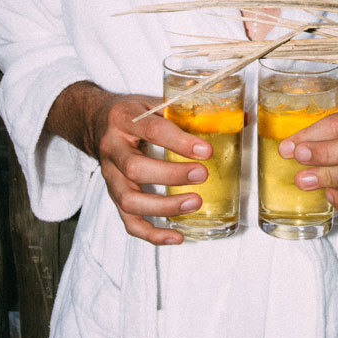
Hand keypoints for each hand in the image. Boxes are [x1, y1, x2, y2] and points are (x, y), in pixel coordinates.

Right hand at [45, 82, 213, 245]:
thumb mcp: (155, 101)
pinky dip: (151, 233)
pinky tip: (176, 237)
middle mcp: (112, 148)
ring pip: (128, 199)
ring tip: (195, 203)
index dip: (178, 142)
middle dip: (171, 175)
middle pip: (135, 168)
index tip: (205, 150)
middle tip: (202, 175)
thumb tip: (241, 119)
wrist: (96, 121)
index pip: (151, 129)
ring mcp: (110, 175)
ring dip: (163, 206)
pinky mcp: (114, 195)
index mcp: (124, 118)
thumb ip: (190, 111)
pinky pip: (128, 221)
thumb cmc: (133, 113)